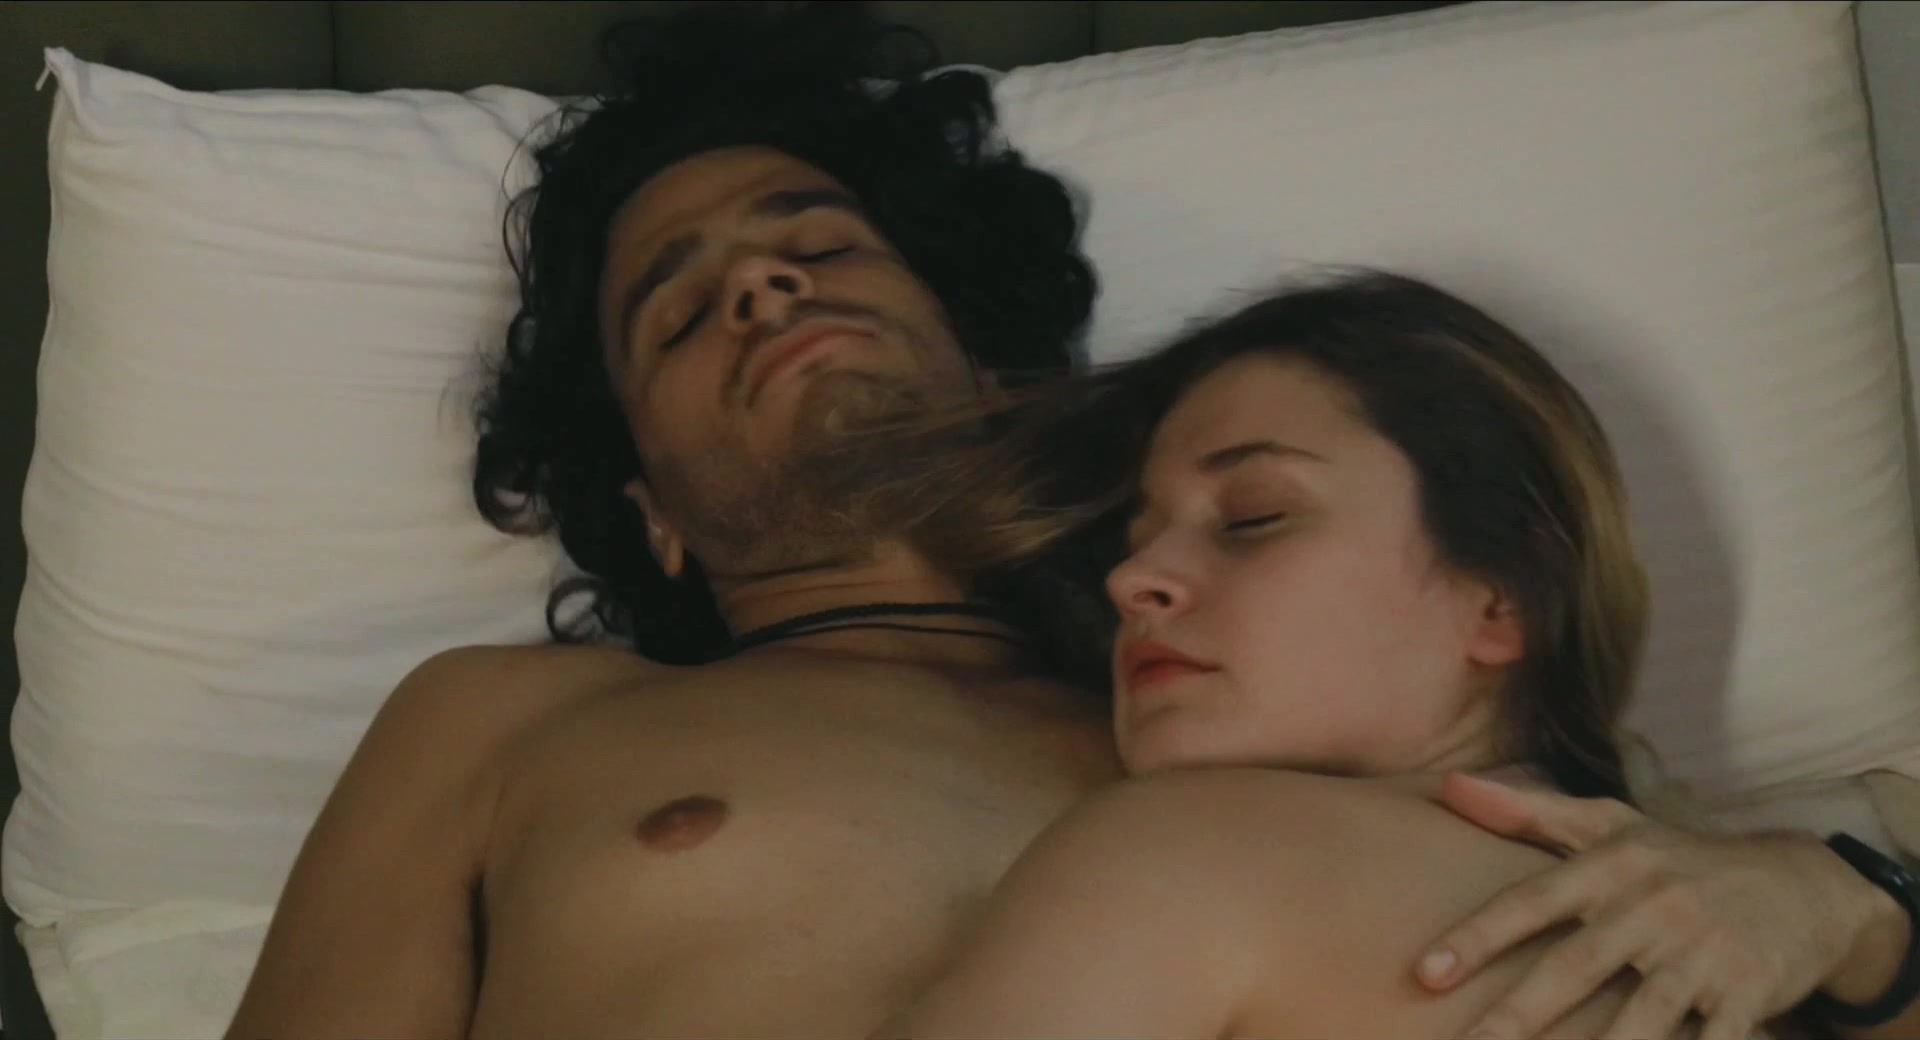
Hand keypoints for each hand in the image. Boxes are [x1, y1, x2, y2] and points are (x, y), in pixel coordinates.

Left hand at [1415, 773, 1879, 1039]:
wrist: (1805, 882)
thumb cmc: (1683, 858)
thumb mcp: (1612, 825)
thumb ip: (1530, 813)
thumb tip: (1451, 787)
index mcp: (1613, 867)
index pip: (1532, 902)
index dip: (1477, 938)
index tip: (1426, 974)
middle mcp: (1653, 908)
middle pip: (1575, 968)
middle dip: (1518, 1014)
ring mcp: (1703, 955)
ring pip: (1640, 1017)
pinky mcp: (1749, 995)